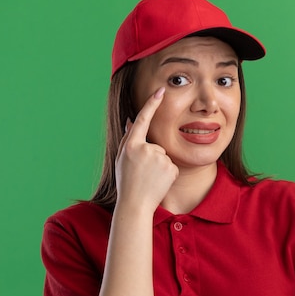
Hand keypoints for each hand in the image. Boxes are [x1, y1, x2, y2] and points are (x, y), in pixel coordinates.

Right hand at [115, 87, 178, 209]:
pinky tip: (158, 182)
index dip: (152, 104)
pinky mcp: (170, 168)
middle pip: (155, 146)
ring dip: (159, 167)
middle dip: (152, 158)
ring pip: (164, 156)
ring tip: (149, 179)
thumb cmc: (127, 182)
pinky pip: (171, 166)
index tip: (160, 91)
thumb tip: (133, 120)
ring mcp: (159, 158)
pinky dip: (167, 174)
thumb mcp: (123, 159)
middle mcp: (145, 149)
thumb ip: (129, 139)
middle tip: (142, 174)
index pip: (143, 120)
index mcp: (131, 145)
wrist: (135, 204)